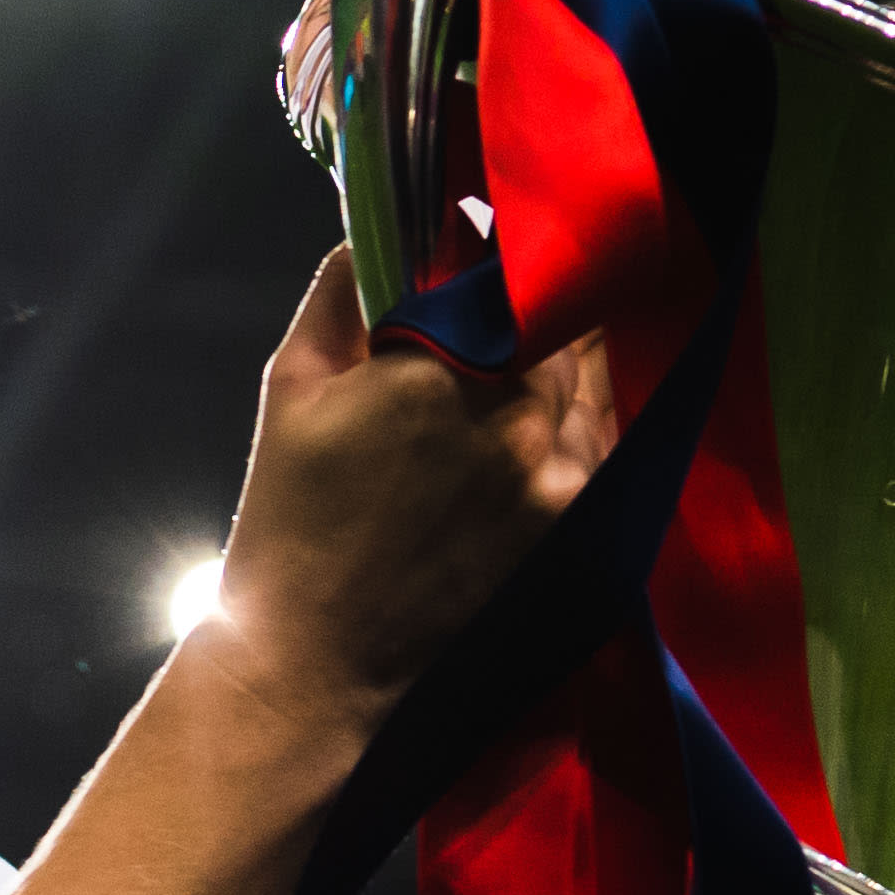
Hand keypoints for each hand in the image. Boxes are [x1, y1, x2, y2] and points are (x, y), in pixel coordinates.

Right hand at [199, 251, 616, 743]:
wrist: (318, 666)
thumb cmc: (291, 523)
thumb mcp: (291, 387)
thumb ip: (341, 289)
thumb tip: (381, 228)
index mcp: (441, 365)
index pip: (504, 267)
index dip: (494, 247)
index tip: (477, 238)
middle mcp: (517, 414)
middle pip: (557, 316)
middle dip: (529, 300)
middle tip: (499, 297)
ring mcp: (559, 477)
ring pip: (590, 378)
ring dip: (564, 358)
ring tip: (520, 362)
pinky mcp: (580, 531)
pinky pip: (603, 445)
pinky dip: (581, 422)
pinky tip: (539, 428)